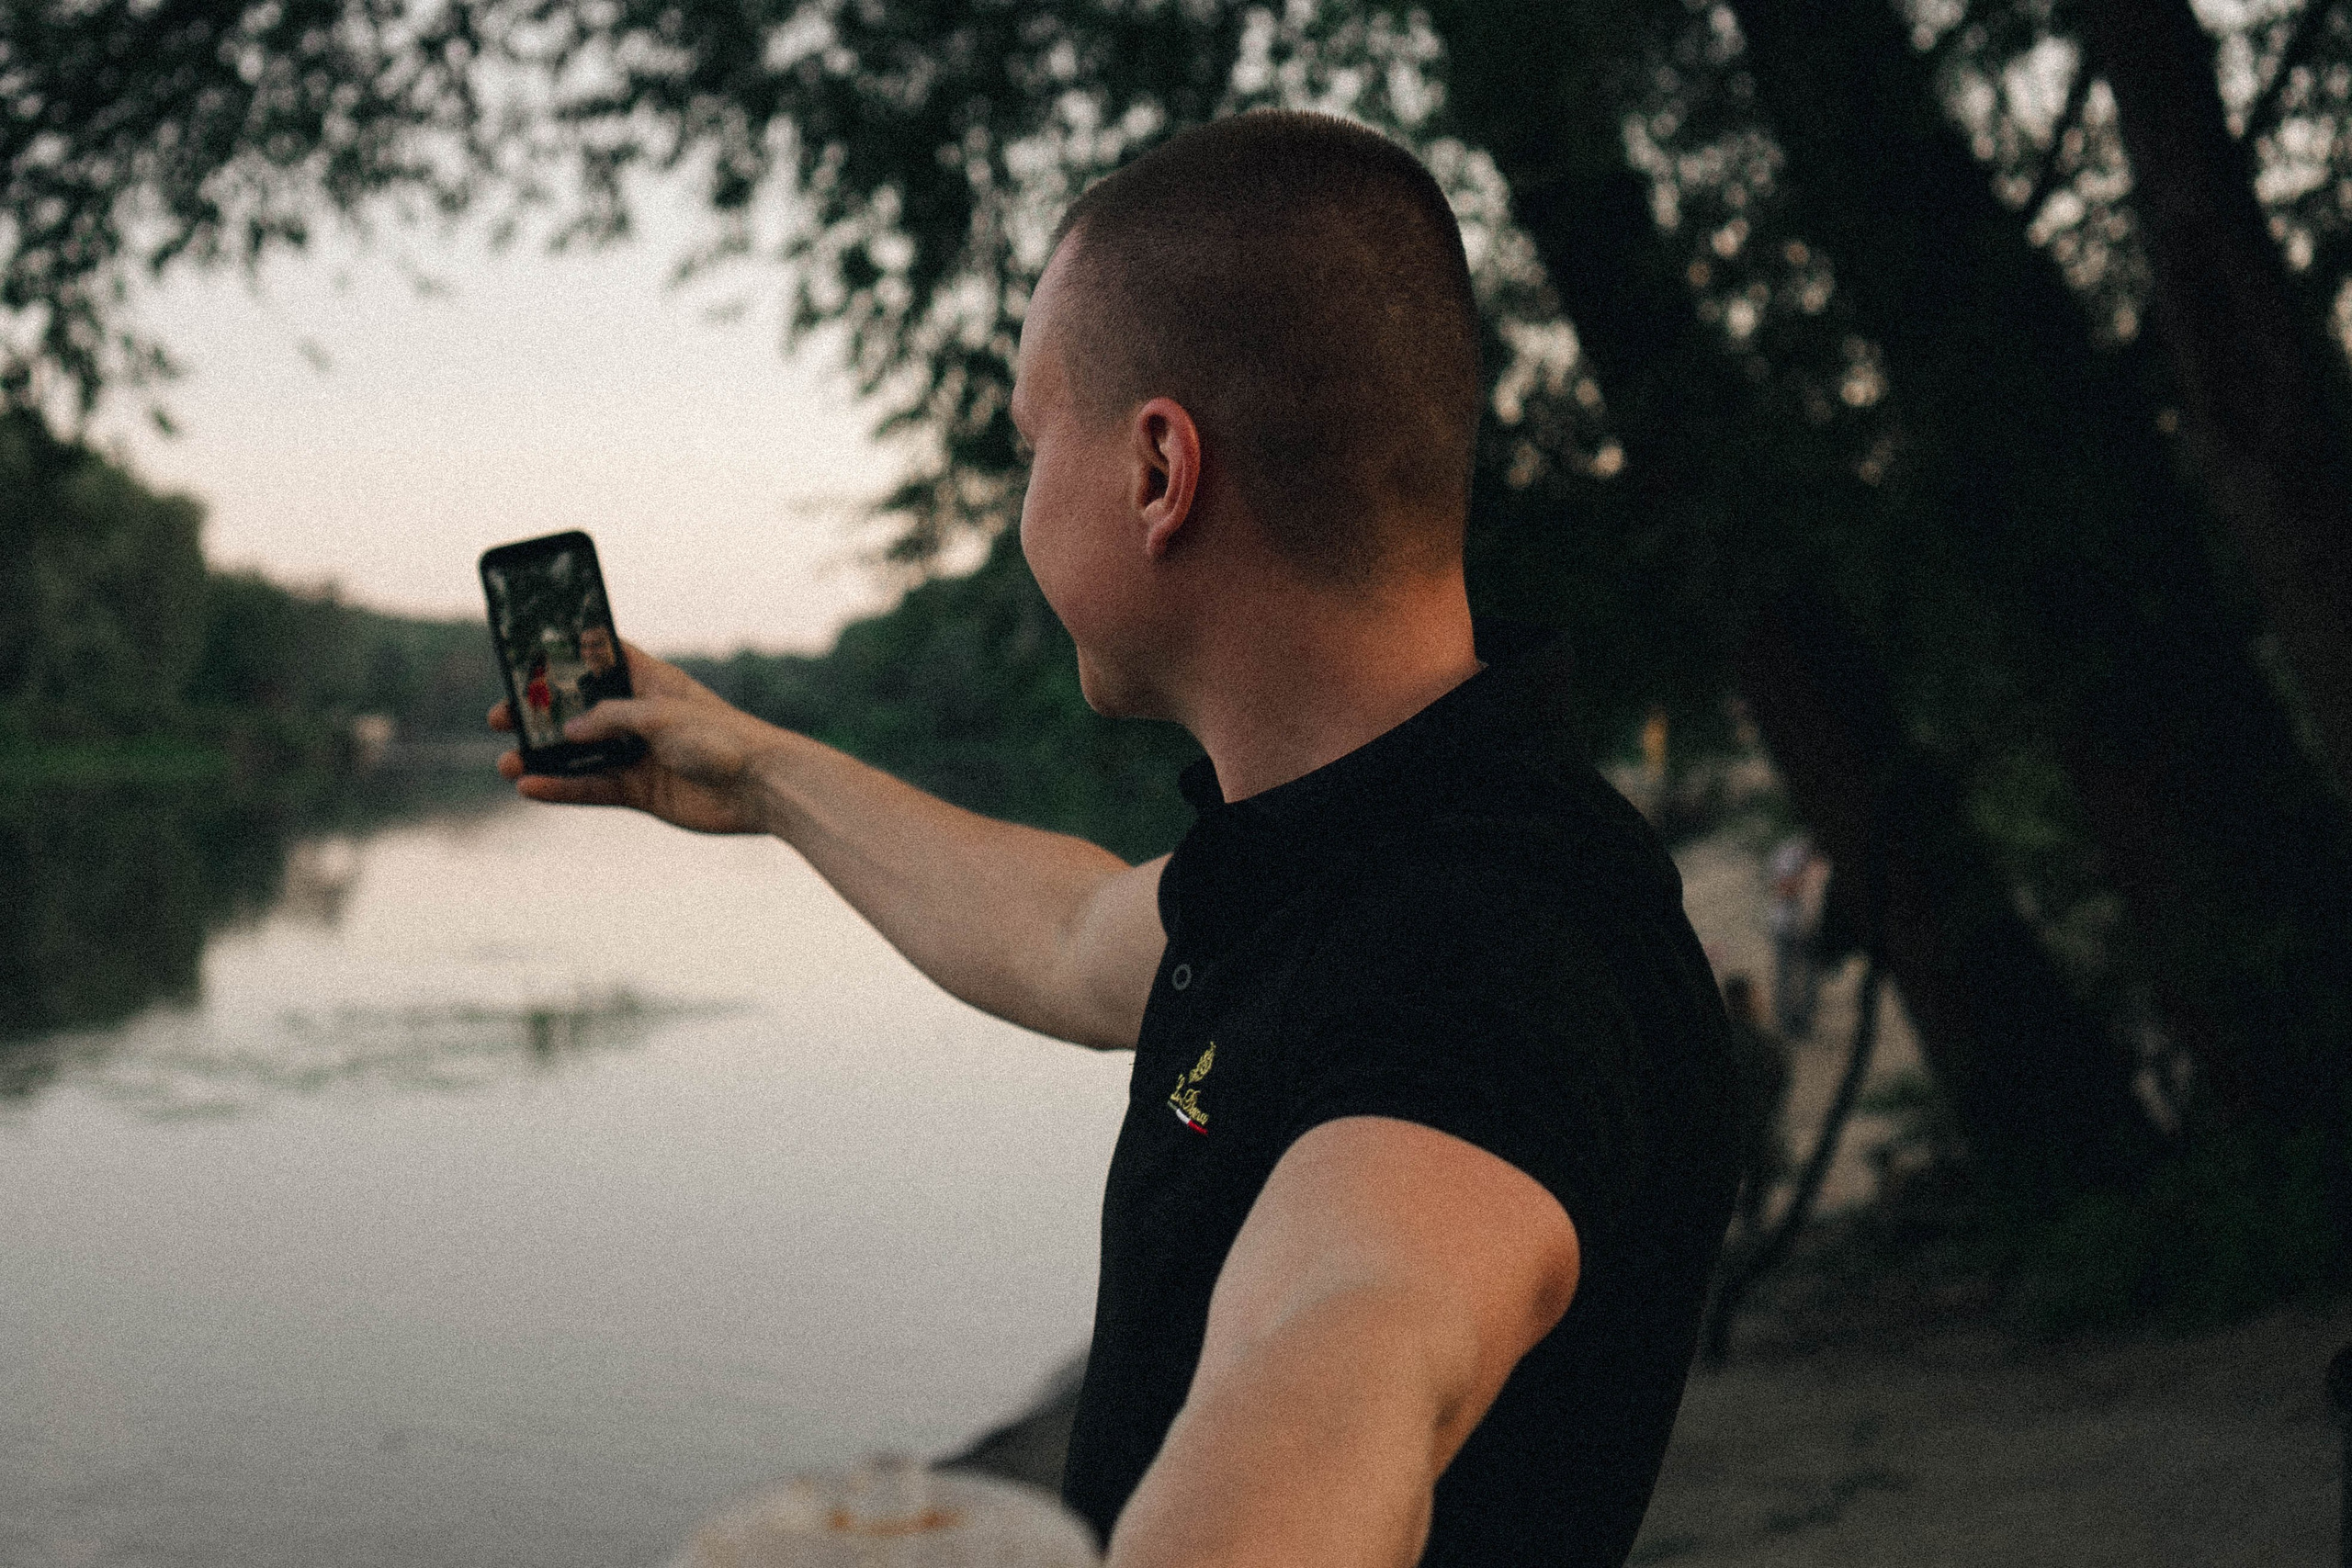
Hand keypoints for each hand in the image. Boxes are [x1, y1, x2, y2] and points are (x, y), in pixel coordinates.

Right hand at [488, 641, 789, 833]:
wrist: (762, 788)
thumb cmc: (721, 737)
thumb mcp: (659, 715)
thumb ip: (610, 719)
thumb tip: (568, 731)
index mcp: (652, 683)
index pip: (604, 659)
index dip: (570, 655)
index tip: (529, 654)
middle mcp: (642, 717)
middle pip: (580, 712)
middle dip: (541, 715)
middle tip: (500, 718)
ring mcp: (640, 755)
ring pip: (581, 756)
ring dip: (544, 759)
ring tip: (507, 762)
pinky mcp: (643, 791)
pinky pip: (594, 788)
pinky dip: (564, 789)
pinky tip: (531, 789)